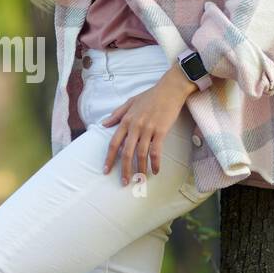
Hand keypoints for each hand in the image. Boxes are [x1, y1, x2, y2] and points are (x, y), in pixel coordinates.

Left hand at [100, 67, 197, 186]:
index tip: (106, 171)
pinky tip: (156, 171)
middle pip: (126, 152)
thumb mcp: (130, 102)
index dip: (109, 158)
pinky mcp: (161, 131)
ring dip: (140, 169)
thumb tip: (104, 124)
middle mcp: (135, 126)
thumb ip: (117, 114)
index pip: (114, 143)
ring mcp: (148, 129)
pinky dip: (155, 163)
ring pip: (141, 154)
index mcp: (126, 120)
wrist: (170, 89)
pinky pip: (156, 151)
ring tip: (140, 180)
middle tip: (124, 183)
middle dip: (124, 169)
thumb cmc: (150, 96)